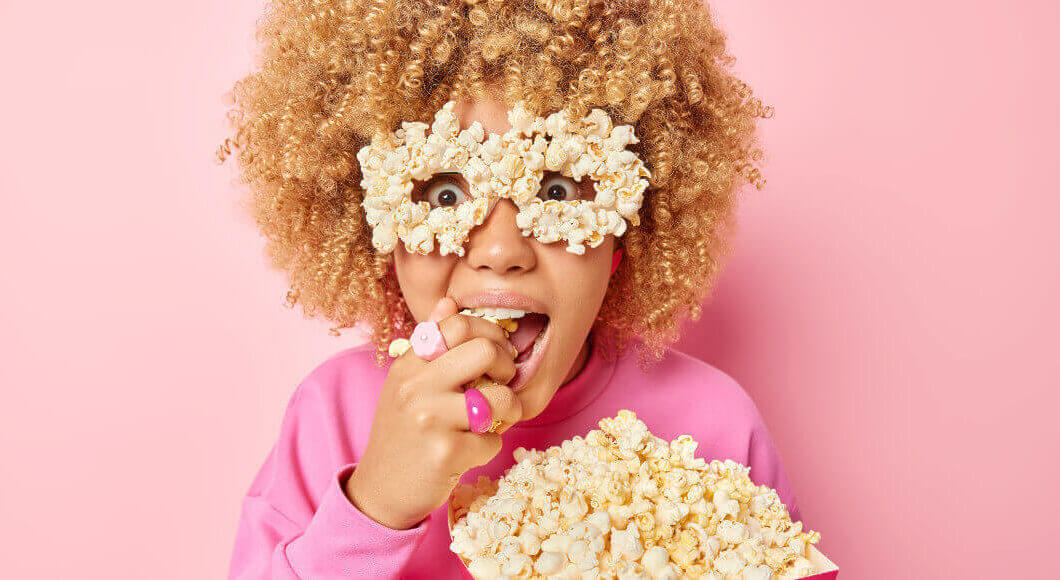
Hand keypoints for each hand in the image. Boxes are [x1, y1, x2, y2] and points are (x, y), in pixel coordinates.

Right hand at [344, 297, 523, 529]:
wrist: (380, 489)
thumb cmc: (403, 431)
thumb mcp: (407, 383)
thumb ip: (430, 343)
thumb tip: (450, 301)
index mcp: (409, 364)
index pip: (458, 324)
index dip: (490, 333)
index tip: (497, 352)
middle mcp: (416, 386)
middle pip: (485, 351)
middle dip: (507, 367)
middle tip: (502, 384)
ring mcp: (429, 420)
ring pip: (500, 399)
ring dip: (509, 411)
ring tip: (494, 419)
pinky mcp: (445, 454)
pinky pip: (493, 440)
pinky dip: (489, 447)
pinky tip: (470, 451)